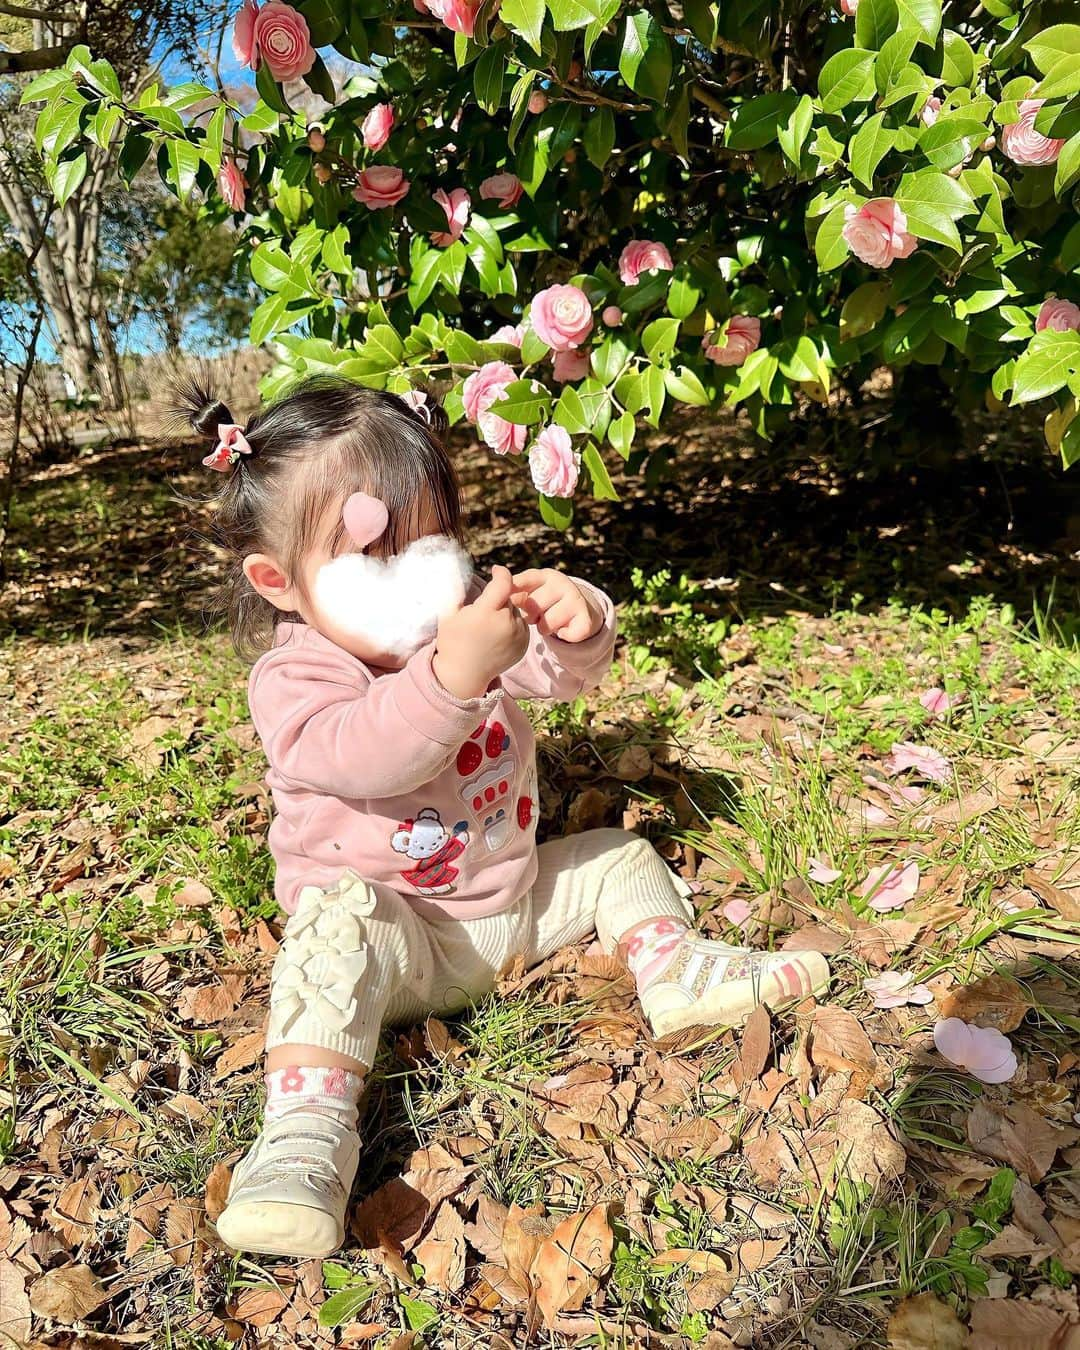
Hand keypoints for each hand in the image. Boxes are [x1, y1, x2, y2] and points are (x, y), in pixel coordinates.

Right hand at [433, 565, 529, 698]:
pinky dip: (512, 625)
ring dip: (505, 612)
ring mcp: (518, 636)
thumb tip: (458, 570)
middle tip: (482, 612)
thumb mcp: (448, 615)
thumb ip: (457, 590)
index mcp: (486, 613)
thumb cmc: (452, 642)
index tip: (495, 570)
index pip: (503, 583)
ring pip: (515, 611)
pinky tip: (497, 636)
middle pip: (508, 598)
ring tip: (489, 627)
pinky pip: (521, 625)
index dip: (500, 574)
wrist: (464, 675)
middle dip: (497, 599)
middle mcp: (506, 623)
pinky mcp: (524, 645)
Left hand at [510, 569, 602, 642]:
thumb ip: (512, 586)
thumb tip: (495, 570)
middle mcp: (562, 583)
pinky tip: (562, 630)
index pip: (524, 581)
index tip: (509, 603)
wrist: (577, 608)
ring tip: (546, 622)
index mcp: (545, 575)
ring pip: (549, 622)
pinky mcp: (586, 618)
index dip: (513, 595)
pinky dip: (563, 636)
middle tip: (534, 616)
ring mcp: (576, 599)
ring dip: (544, 628)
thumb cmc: (544, 599)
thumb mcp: (530, 590)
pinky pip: (569, 634)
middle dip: (530, 615)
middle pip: (534, 605)